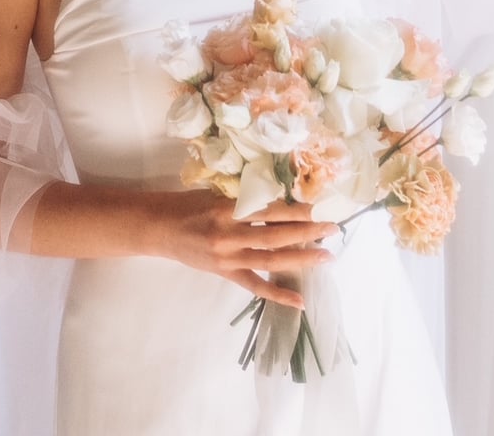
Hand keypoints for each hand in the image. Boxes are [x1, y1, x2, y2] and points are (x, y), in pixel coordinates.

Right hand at [143, 189, 337, 308]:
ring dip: (301, 259)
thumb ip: (245, 200)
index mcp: (227, 209)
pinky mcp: (226, 274)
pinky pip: (255, 286)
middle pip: (275, 235)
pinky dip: (278, 294)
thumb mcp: (217, 194)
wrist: (160, 228)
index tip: (319, 208)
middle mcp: (229, 235)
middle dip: (307, 232)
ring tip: (326, 256)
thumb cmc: (189, 205)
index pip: (269, 211)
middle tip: (333, 228)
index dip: (295, 211)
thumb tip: (282, 203)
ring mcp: (228, 258)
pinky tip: (300, 300)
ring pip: (271, 260)